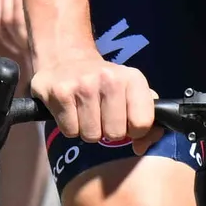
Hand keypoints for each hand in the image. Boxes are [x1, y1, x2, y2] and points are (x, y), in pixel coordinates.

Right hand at [32, 39, 156, 151]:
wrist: (66, 57)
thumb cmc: (103, 82)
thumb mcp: (130, 91)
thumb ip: (145, 118)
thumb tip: (141, 147)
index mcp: (132, 78)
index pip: (142, 123)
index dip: (134, 131)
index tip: (126, 122)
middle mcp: (109, 79)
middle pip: (115, 134)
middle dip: (108, 131)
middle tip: (101, 115)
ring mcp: (83, 85)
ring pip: (91, 136)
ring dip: (87, 129)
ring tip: (84, 111)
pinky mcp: (60, 93)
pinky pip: (70, 132)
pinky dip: (70, 127)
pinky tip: (70, 110)